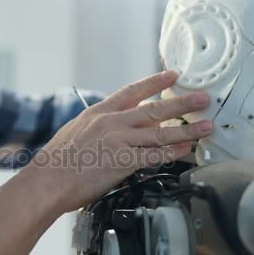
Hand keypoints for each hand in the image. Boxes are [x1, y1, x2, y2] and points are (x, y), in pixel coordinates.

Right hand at [22, 71, 211, 212]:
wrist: (49, 179)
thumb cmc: (57, 160)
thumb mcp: (76, 130)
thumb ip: (98, 124)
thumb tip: (112, 123)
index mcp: (100, 112)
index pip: (132, 91)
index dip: (155, 82)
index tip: (172, 75)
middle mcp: (112, 122)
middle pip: (154, 109)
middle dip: (181, 103)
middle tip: (201, 98)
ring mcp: (119, 141)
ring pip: (160, 132)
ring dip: (186, 129)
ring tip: (205, 126)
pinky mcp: (124, 162)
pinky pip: (155, 156)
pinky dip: (173, 153)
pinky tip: (186, 150)